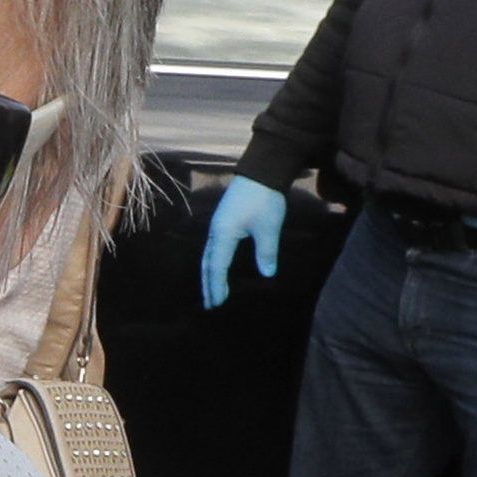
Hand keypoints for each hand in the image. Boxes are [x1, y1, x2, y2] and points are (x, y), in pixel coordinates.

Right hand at [198, 175, 286, 309]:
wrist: (261, 171)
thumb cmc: (264, 200)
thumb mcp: (268, 228)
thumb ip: (266, 252)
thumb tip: (267, 274)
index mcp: (223, 234)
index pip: (217, 266)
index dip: (217, 286)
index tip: (218, 304)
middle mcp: (215, 231)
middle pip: (207, 263)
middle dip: (208, 284)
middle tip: (210, 304)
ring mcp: (217, 225)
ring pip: (209, 255)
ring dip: (210, 274)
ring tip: (212, 290)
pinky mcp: (223, 220)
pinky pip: (214, 247)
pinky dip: (214, 262)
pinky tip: (219, 267)